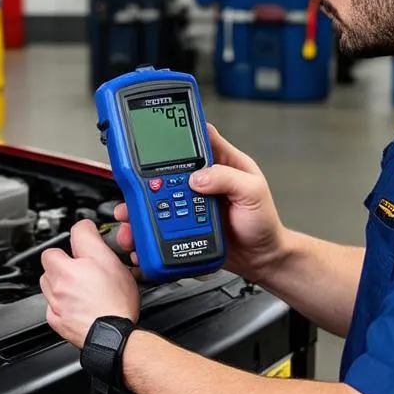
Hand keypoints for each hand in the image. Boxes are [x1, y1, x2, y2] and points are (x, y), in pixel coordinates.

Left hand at [40, 218, 140, 348]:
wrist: (112, 336)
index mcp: (71, 265)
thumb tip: (86, 228)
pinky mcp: (55, 319)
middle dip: (64, 261)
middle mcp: (59, 282)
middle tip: (81, 267)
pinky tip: (75, 305)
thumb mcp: (113, 263)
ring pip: (48, 282)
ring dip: (58, 281)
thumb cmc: (115, 303)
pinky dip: (59, 303)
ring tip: (77, 287)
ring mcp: (55, 302)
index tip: (87, 239)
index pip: (72, 234)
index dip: (83, 235)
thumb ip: (94, 241)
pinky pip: (51, 305)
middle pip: (51, 259)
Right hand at [112, 123, 284, 284]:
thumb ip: (227, 179)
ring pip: (158, 198)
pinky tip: (139, 235)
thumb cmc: (264, 224)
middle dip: (145, 177)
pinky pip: (160, 223)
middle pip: (167, 170)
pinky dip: (146, 230)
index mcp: (223, 163)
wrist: (261, 260)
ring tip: (128, 215)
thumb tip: (197, 177)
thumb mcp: (254, 193)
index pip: (198, 139)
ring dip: (139, 206)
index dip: (179, 133)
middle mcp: (204, 181)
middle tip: (132, 185)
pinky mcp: (185, 224)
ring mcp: (193, 203)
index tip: (159, 133)